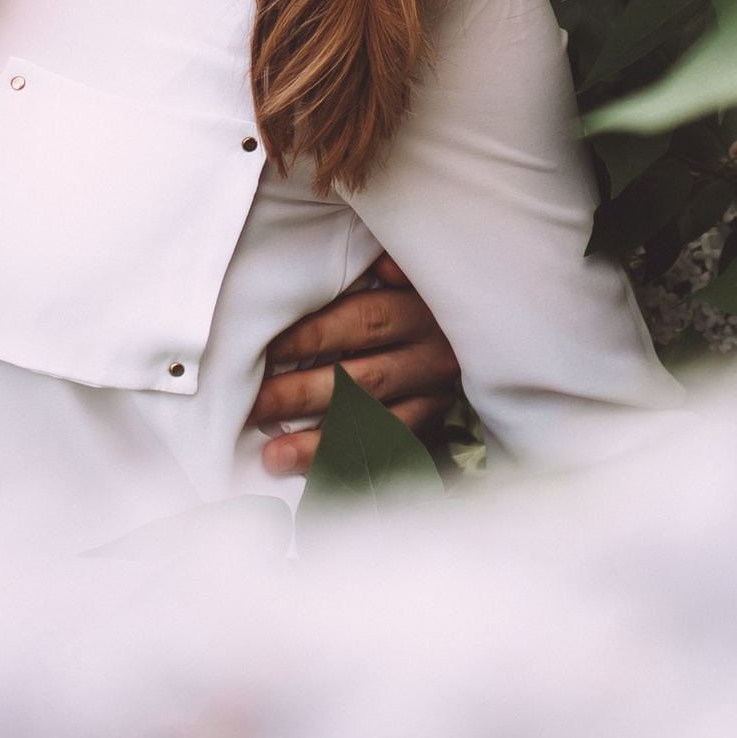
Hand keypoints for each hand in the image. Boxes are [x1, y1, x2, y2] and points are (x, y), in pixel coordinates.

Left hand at [244, 255, 460, 479]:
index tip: (267, 349)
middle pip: (362, 379)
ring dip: (321, 443)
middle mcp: (432, 356)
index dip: (314, 336)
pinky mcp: (433, 426)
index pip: (363, 322)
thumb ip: (394, 264)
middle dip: (304, 395)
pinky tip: (313, 473)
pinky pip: (389, 452)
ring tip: (274, 455)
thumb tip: (384, 267)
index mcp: (421, 310)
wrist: (480, 328)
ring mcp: (434, 397)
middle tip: (256, 405)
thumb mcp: (413, 270)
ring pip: (375, 424)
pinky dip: (351, 464)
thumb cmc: (421, 292)